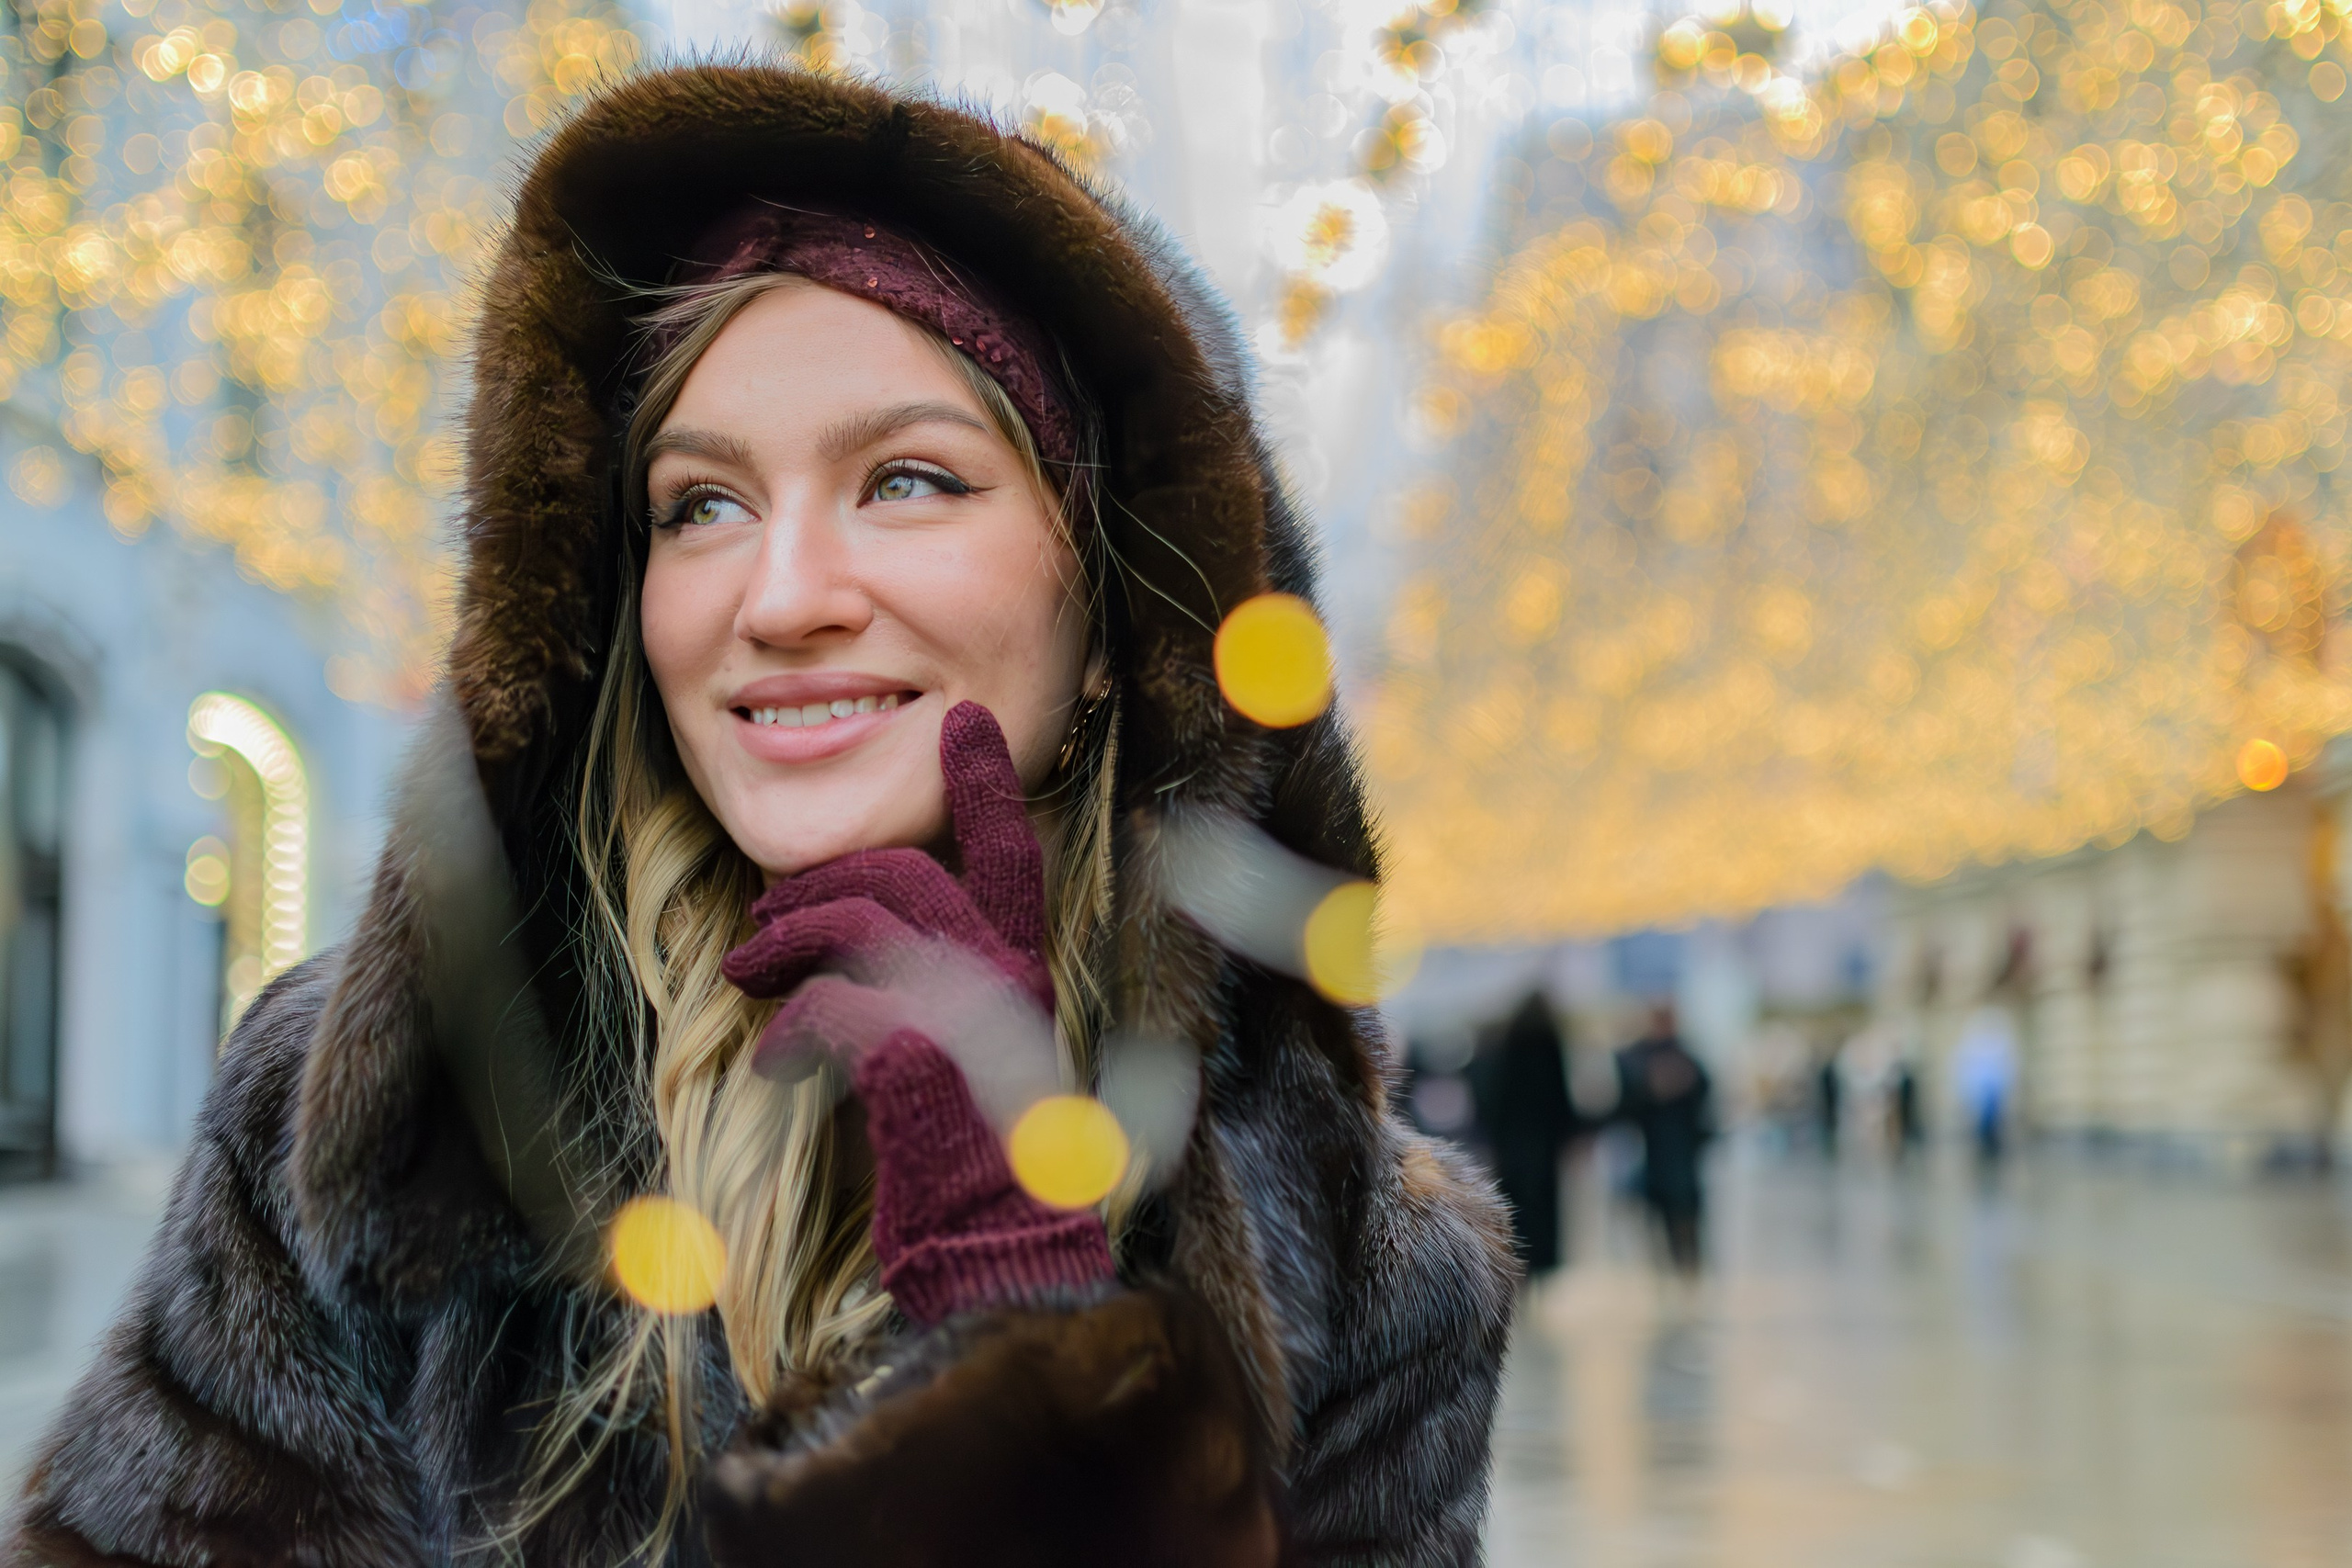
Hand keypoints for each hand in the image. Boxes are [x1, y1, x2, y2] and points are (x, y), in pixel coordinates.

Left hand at [720, 701, 1111, 1324]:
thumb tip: (834, 954)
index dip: (986, 784)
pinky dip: (791, 1032)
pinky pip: (834, 1003)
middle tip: (758, 927)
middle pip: (906, 872)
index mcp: (1021, 972)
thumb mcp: (953, 1059)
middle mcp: (1006, 978)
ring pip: (862, 919)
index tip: (963, 720)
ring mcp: (969, 1012)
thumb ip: (920, 995)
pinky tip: (776, 1069)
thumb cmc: (961, 1168)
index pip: (1010, 853)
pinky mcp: (924, 1057)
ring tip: (744, 978)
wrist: (991, 1255)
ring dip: (785, 941)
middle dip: (816, 885)